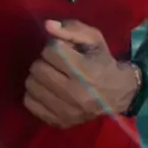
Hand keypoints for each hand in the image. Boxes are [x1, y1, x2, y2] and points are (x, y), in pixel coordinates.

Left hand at [23, 20, 138, 127]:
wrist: (117, 94)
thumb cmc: (103, 62)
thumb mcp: (93, 39)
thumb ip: (71, 29)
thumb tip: (48, 26)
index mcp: (84, 70)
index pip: (51, 51)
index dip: (54, 47)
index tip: (62, 51)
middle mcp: (74, 93)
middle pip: (38, 68)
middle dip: (44, 61)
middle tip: (54, 64)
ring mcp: (65, 110)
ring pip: (31, 85)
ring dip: (38, 77)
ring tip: (50, 76)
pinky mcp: (59, 122)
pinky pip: (29, 103)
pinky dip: (34, 94)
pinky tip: (46, 90)